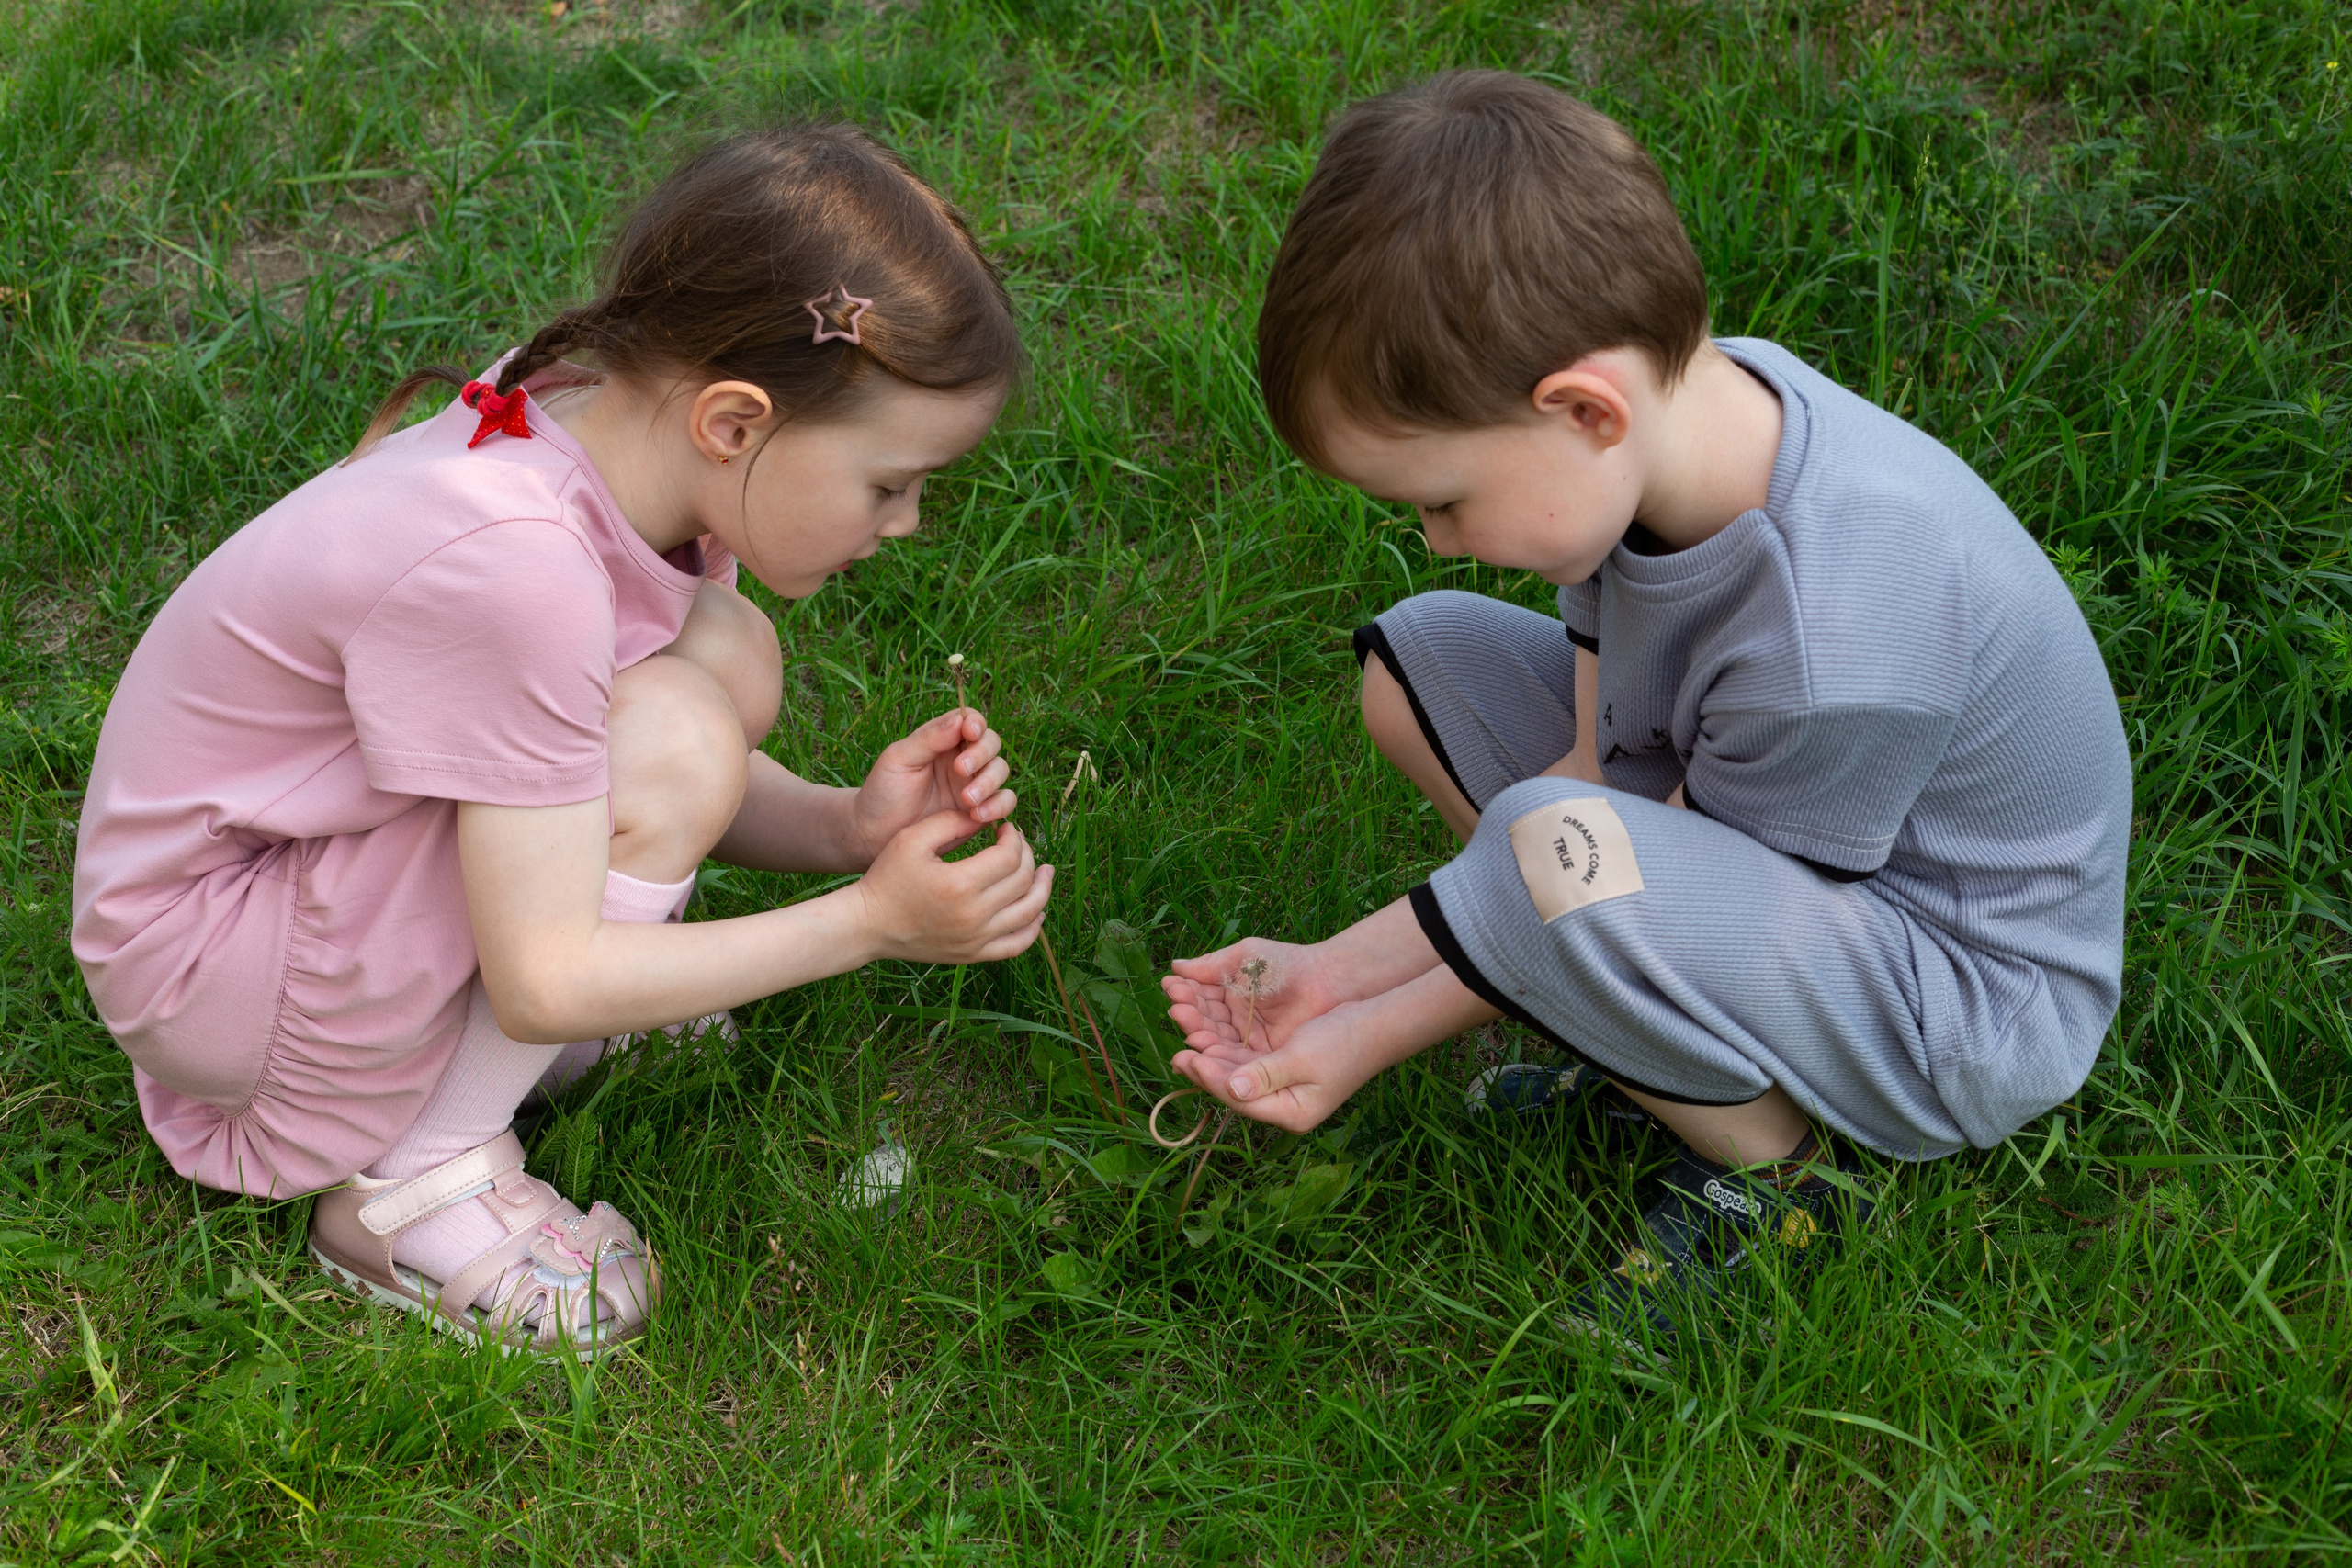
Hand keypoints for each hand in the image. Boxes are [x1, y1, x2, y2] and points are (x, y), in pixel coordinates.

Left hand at [845, 708, 1015, 863]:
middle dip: (982, 755)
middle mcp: (963, 759)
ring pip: (1001, 771)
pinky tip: (977, 815)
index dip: (976, 724)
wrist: (876, 835)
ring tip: (966, 800)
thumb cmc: (883, 792)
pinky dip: (998, 806)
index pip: (971, 721)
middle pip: (991, 744)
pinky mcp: (980, 811)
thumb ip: (929, 739)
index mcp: (943, 740)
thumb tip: (961, 720)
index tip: (969, 733)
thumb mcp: (899, 759)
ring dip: (989, 782)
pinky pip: (1004, 803)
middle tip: (961, 770)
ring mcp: (974, 785)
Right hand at [854, 810, 1051, 964]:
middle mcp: (974, 915)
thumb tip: (988, 817)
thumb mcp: (913, 838)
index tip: (1006, 828)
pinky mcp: (974, 954)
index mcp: (959, 884)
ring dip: (1042, 888)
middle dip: (1027, 855)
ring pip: (1030, 912)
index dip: (1014, 837)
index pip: (1010, 856)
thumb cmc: (888, 877)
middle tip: (1017, 844)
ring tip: (1045, 871)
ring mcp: (976, 939)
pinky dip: (1034, 927)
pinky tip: (1037, 910)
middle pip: (1023, 880)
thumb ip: (952, 821)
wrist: (869, 924)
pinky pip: (1018, 944)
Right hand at [1160, 938, 1348, 1057]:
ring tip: (1185, 1023)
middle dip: (1189, 1014)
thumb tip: (1175, 967)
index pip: (1200, 997)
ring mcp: (1248, 1039)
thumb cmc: (1287, 964)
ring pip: (1216, 1040)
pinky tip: (1200, 1042)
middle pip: (1204, 1021)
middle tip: (1177, 1008)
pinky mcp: (1262, 1057)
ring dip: (1197, 1032)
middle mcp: (1235, 1019)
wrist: (1326, 981)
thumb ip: (1211, 965)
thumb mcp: (1244, 958)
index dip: (1185, 993)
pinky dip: (1216, 1052)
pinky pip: (1234, 1058)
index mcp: (1230, 993)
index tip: (1171, 987)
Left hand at [1167, 1003, 1383, 1134]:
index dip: (1212, 1080)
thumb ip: (1265, 1074)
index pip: (1241, 1100)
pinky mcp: (1282, 1073)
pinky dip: (1228, 1054)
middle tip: (1178, 1055)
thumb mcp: (1302, 1058)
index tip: (1189, 1058)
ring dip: (1213, 1062)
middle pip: (1236, 1094)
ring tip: (1186, 1048)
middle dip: (1207, 1073)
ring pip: (1238, 1079)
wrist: (1375, 1026)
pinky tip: (1210, 1042)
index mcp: (1292, 1113)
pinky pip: (1247, 1068)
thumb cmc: (1343, 1042)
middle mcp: (1285, 1108)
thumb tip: (1232, 1088)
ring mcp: (1284, 1092)